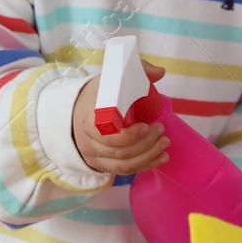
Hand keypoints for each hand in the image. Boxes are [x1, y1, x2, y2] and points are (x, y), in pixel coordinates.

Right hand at [71, 60, 169, 175]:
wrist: (76, 113)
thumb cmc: (96, 96)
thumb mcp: (110, 79)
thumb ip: (136, 71)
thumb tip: (160, 72)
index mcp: (88, 118)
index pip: (106, 133)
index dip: (128, 135)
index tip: (147, 126)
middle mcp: (88, 140)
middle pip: (119, 150)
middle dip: (145, 143)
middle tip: (161, 130)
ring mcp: (94, 155)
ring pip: (123, 164)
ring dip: (148, 156)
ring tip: (165, 144)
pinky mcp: (102, 164)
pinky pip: (124, 171)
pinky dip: (145, 166)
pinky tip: (161, 158)